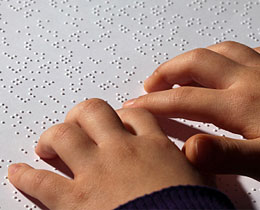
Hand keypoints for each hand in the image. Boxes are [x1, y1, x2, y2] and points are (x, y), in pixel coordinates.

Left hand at [8, 99, 206, 209]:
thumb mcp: (198, 180)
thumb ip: (189, 161)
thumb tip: (189, 154)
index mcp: (153, 146)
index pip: (134, 115)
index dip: (123, 114)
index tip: (117, 120)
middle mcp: (122, 151)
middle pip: (93, 111)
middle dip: (81, 114)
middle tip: (77, 122)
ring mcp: (97, 173)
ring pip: (64, 136)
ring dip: (52, 137)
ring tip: (48, 144)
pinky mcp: (77, 201)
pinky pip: (42, 182)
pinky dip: (26, 176)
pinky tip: (19, 172)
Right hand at [124, 41, 259, 179]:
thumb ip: (226, 155)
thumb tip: (191, 150)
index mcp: (243, 104)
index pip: (184, 99)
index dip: (154, 102)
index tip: (134, 106)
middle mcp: (251, 80)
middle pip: (196, 63)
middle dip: (166, 72)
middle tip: (151, 84)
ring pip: (218, 51)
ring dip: (191, 60)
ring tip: (177, 71)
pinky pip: (243, 50)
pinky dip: (222, 56)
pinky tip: (218, 65)